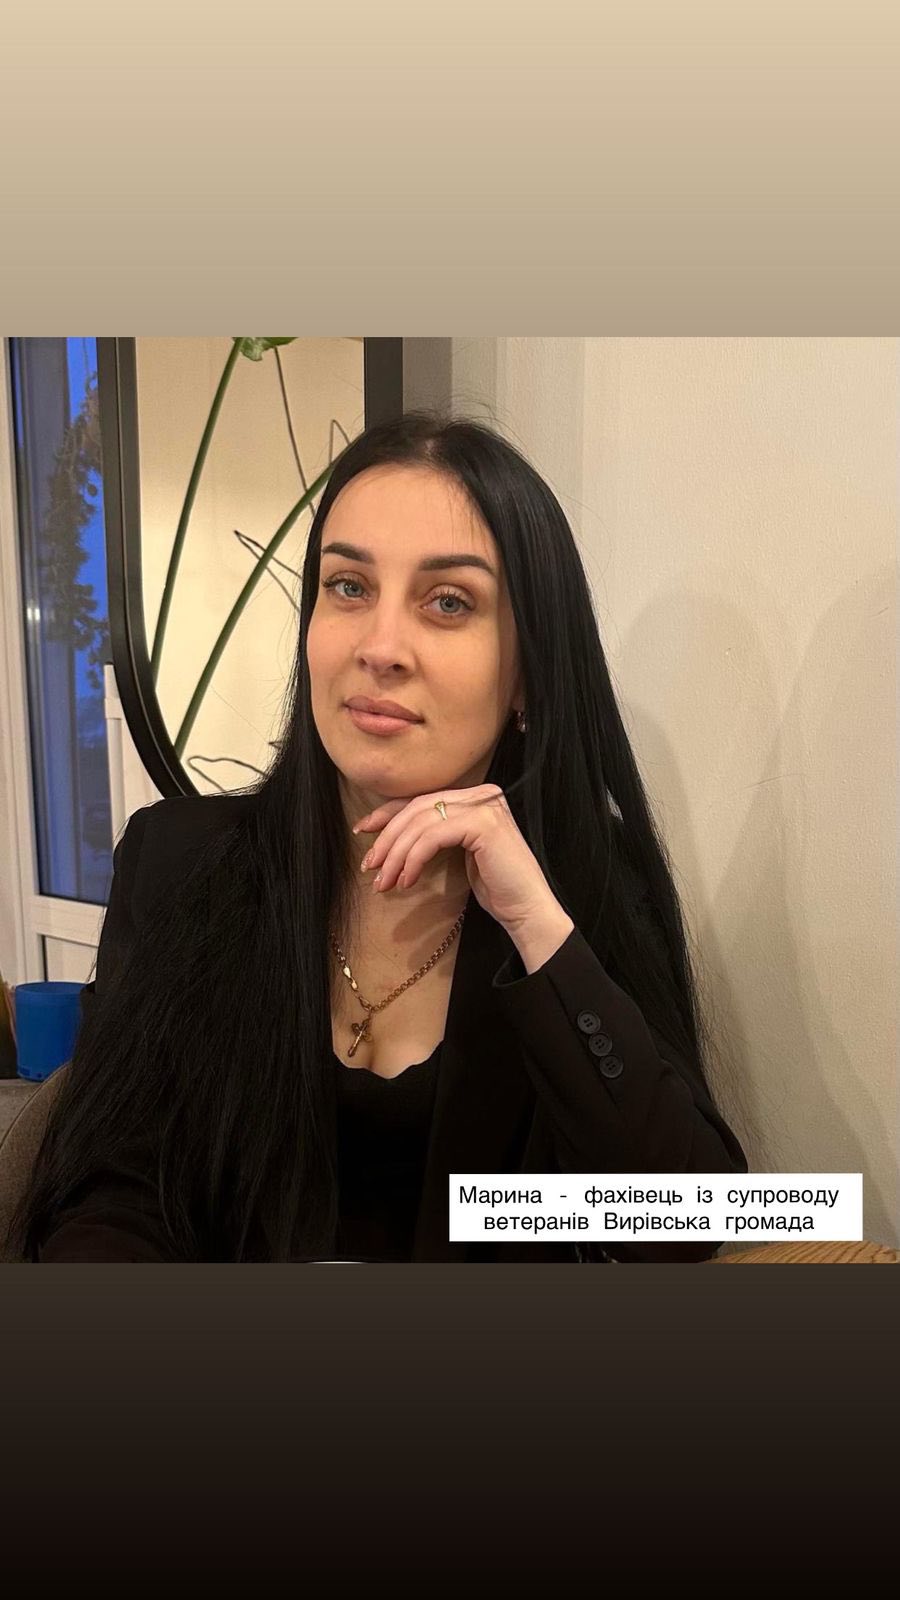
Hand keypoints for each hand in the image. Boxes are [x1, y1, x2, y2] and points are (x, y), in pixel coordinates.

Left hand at [354, 783, 568, 940]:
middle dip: (387, 837)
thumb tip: (389, 835)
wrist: (527, 910)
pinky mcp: (483, 824)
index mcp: (476, 797)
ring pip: (421, 822)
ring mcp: (485, 806)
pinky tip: (407, 881)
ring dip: (396, 854)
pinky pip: (433, 837)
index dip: (388, 814)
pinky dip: (413, 859)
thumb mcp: (457, 853)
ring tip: (384, 881)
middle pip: (418, 808)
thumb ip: (434, 835)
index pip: (422, 800)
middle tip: (369, 866)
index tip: (363, 831)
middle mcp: (482, 794)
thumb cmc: (494, 887)